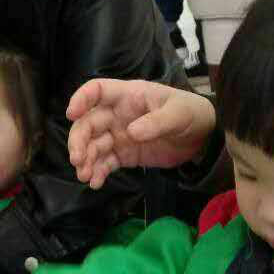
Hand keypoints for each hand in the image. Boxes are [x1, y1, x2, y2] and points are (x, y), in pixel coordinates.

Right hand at [67, 79, 216, 188]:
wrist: (201, 138)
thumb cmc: (189, 113)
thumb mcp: (177, 114)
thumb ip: (156, 122)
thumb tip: (132, 133)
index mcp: (128, 96)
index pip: (97, 90)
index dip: (81, 99)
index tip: (71, 114)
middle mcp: (118, 114)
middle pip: (88, 123)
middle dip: (79, 141)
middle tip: (78, 160)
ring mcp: (119, 135)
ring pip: (93, 145)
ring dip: (85, 160)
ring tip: (84, 176)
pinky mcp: (125, 155)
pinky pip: (106, 162)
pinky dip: (98, 172)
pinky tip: (95, 183)